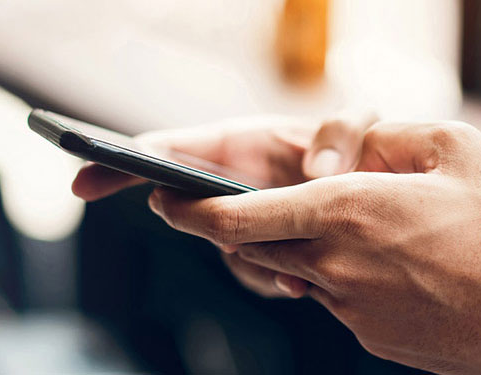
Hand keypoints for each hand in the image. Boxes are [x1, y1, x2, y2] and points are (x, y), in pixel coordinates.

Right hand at [72, 111, 375, 297]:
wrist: (395, 203)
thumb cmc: (370, 149)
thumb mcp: (358, 126)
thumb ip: (339, 135)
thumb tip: (320, 176)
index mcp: (238, 143)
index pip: (165, 149)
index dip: (120, 163)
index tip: (85, 179)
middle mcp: (231, 183)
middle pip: (179, 204)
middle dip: (185, 220)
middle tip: (214, 229)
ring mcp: (247, 221)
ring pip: (224, 247)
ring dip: (250, 260)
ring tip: (288, 270)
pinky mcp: (270, 253)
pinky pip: (257, 273)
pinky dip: (277, 280)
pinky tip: (302, 284)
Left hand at [149, 121, 480, 372]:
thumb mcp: (453, 149)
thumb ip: (386, 134)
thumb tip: (345, 143)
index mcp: (345, 211)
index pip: (235, 217)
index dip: (188, 209)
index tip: (163, 199)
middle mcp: (334, 264)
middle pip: (253, 247)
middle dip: (235, 228)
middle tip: (228, 209)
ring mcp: (349, 307)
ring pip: (297, 273)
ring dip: (304, 252)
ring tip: (359, 236)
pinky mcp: (368, 338)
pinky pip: (336, 301)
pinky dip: (344, 281)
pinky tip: (393, 271)